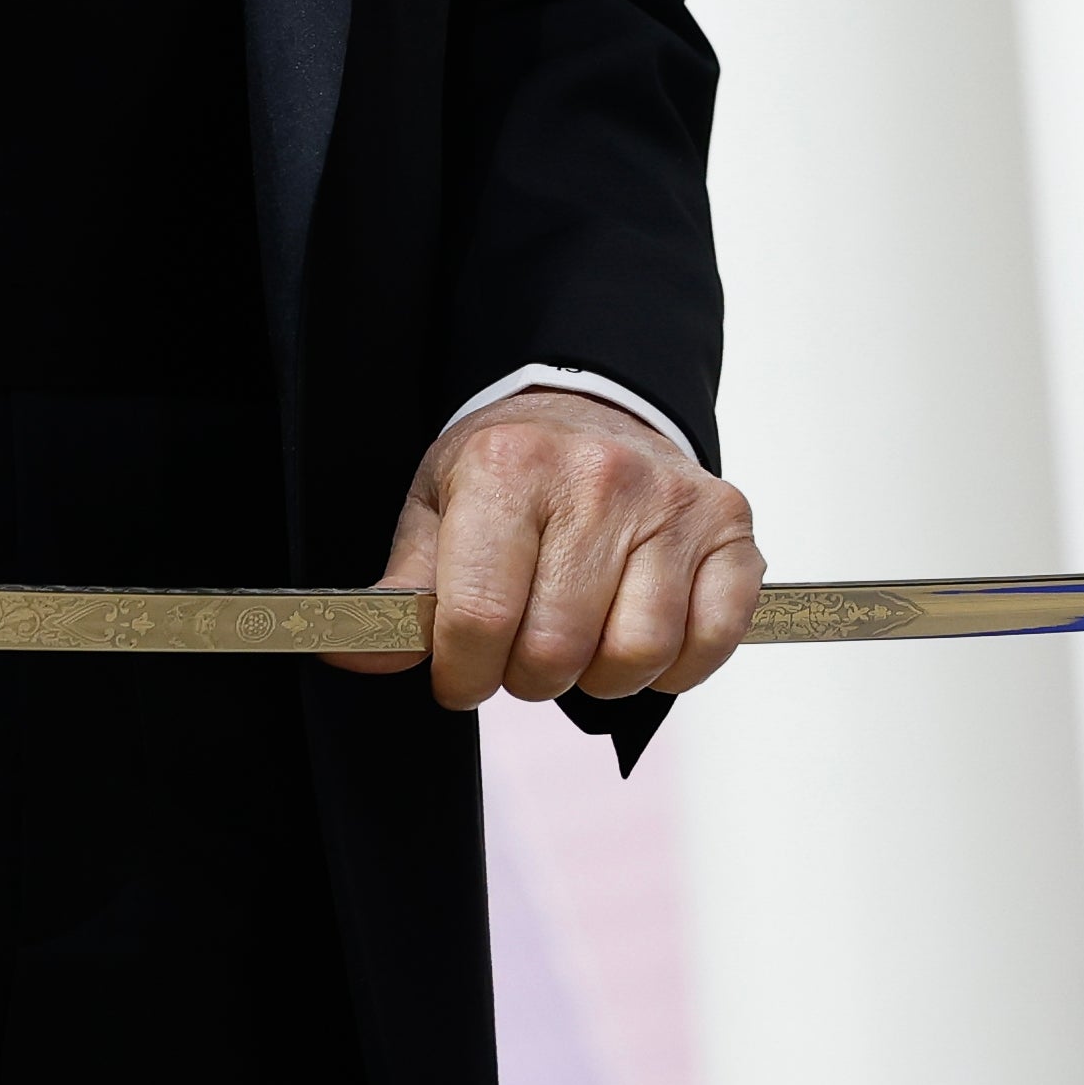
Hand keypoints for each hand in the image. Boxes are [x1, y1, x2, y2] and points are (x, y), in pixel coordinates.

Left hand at [341, 387, 759, 709]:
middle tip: (521, 653)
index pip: (480, 620)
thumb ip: (403, 592)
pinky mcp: (729, 526)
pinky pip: (709, 641)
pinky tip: (640, 633)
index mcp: (509, 467)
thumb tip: (354, 657)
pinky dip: (677, 666)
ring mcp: (672, 501)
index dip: (462, 675)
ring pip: (636, 656)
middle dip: (527, 678)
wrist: (592, 407)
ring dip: (601, 677)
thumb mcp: (437, 508)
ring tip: (581, 640)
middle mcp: (598, 477)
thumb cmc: (509, 472)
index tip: (461, 673)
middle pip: (557, 651)